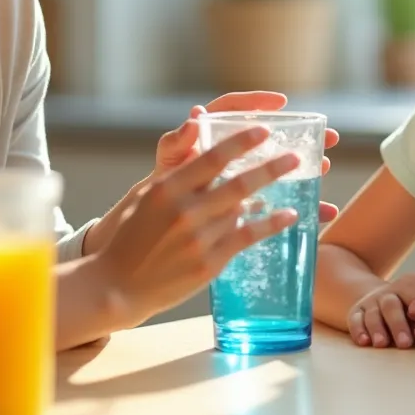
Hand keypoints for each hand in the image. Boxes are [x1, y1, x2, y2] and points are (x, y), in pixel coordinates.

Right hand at [86, 92, 340, 255]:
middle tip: (295, 155)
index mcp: (167, 188)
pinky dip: (271, 224)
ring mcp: (198, 238)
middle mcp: (185, 210)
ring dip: (273, 192)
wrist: (115, 285)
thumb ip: (176, 173)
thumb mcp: (145, 196)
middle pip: (238, 182)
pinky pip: (248, 237)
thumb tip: (204, 145)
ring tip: (299, 178)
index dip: (242, 141)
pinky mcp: (209, 263)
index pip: (212, 157)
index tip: (264, 128)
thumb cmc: (129, 237)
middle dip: (271, 166)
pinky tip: (290, 215)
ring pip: (244, 209)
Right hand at [346, 273, 414, 348]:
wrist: (381, 296)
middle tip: (406, 344)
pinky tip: (364, 342)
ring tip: (382, 344)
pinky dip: (359, 330)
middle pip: (392, 304)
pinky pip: (355, 319)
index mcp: (412, 284)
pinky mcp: (357, 311)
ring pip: (374, 313)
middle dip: (398, 324)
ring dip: (378, 329)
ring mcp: (372, 301)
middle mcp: (390, 290)